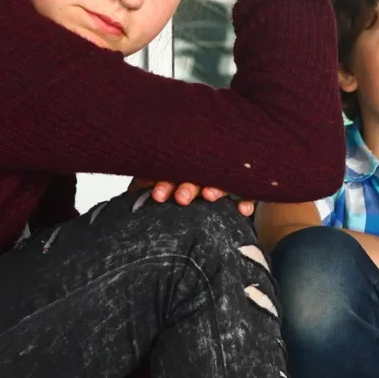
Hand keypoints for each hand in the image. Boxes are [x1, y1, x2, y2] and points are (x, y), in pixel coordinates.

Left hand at [130, 177, 254, 216]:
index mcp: (182, 166)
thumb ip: (146, 185)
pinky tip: (244, 211)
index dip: (164, 183)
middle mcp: (205, 168)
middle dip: (188, 185)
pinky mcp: (247, 184)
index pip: (172, 170)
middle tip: (181, 199)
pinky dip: (247, 200)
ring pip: (222, 180)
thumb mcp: (162, 182)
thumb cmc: (183, 182)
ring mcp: (227, 174)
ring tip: (209, 197)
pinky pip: (249, 191)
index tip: (157, 197)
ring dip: (217, 188)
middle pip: (197, 174)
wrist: (230, 170)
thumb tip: (129, 197)